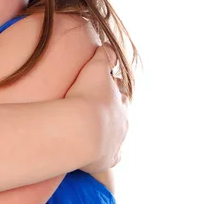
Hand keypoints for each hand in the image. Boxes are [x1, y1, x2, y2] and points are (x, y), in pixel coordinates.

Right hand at [64, 44, 128, 171]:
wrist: (80, 129)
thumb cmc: (86, 97)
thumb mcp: (95, 69)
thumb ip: (103, 56)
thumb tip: (108, 45)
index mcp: (120, 101)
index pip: (119, 91)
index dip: (113, 86)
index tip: (106, 84)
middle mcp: (123, 122)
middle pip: (121, 114)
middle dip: (114, 109)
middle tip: (101, 107)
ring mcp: (117, 141)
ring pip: (118, 136)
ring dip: (110, 132)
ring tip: (98, 131)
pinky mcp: (108, 158)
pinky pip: (111, 157)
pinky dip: (107, 155)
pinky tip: (101, 156)